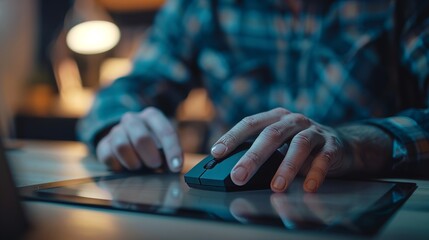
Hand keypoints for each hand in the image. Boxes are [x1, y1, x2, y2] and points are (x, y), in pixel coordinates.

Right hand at [96, 107, 182, 172]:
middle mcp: (132, 119)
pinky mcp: (103, 143)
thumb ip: (170, 154)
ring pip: (122, 146)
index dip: (172, 150)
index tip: (176, 167)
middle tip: (155, 166)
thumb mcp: (165, 145)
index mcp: (152, 116)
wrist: (129, 142)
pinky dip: (118, 166)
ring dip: (133, 162)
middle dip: (151, 157)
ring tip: (139, 167)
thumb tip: (174, 167)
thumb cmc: (153, 146)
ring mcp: (116, 130)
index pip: (165, 131)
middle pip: (141, 138)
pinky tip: (125, 168)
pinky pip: (108, 156)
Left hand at [211, 108, 350, 192]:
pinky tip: (307, 187)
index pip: (250, 123)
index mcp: (275, 118)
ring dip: (286, 167)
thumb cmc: (301, 146)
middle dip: (253, 157)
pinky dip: (315, 173)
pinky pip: (323, 158)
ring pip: (299, 145)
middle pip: (271, 134)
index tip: (216, 153)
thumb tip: (234, 174)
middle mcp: (293, 120)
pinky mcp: (332, 145)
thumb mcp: (279, 145)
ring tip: (276, 186)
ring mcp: (314, 131)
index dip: (232, 137)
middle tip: (238, 176)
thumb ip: (261, 154)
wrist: (341, 145)